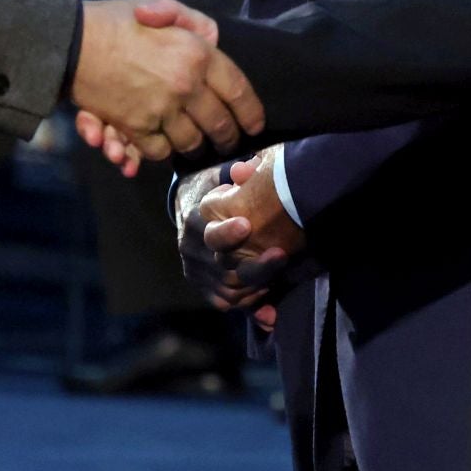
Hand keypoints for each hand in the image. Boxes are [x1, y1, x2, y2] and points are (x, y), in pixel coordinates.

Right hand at [71, 0, 263, 161]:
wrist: (71, 41)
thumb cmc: (116, 20)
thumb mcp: (160, 6)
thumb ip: (192, 21)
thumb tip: (213, 39)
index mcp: (198, 53)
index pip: (239, 91)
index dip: (251, 112)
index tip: (254, 125)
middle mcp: (187, 85)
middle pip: (219, 124)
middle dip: (226, 137)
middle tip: (227, 142)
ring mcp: (162, 109)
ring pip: (190, 142)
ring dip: (193, 145)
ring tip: (194, 143)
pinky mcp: (136, 127)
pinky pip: (159, 150)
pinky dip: (160, 150)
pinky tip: (161, 143)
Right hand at [182, 155, 296, 322]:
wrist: (189, 206)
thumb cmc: (214, 188)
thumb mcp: (220, 175)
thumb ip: (234, 174)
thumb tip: (246, 168)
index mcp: (194, 220)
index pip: (209, 234)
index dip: (227, 234)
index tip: (248, 226)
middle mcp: (190, 249)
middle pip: (223, 267)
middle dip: (255, 265)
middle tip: (281, 256)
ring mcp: (195, 271)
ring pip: (227, 289)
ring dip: (256, 285)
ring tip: (280, 272)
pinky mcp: (202, 286)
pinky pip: (225, 302)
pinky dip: (247, 301)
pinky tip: (267, 296)